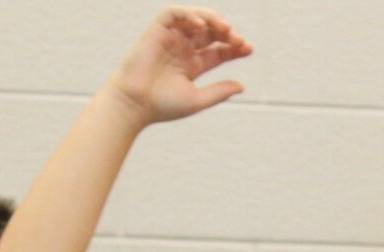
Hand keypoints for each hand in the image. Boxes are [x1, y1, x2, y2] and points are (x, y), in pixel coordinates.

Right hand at [109, 7, 251, 125]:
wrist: (135, 103)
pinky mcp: (157, 30)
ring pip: (196, 19)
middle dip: (227, 33)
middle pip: (211, 33)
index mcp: (193, 65)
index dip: (234, 48)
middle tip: (238, 40)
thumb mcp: (197, 99)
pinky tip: (202, 25)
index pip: (219, 51)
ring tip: (225, 29)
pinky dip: (189, 14)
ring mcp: (171, 38)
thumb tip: (242, 86)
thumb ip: (219, 92)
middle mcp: (183, 49)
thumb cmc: (163, 105)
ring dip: (213, 20)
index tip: (249, 48)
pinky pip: (175, 14)